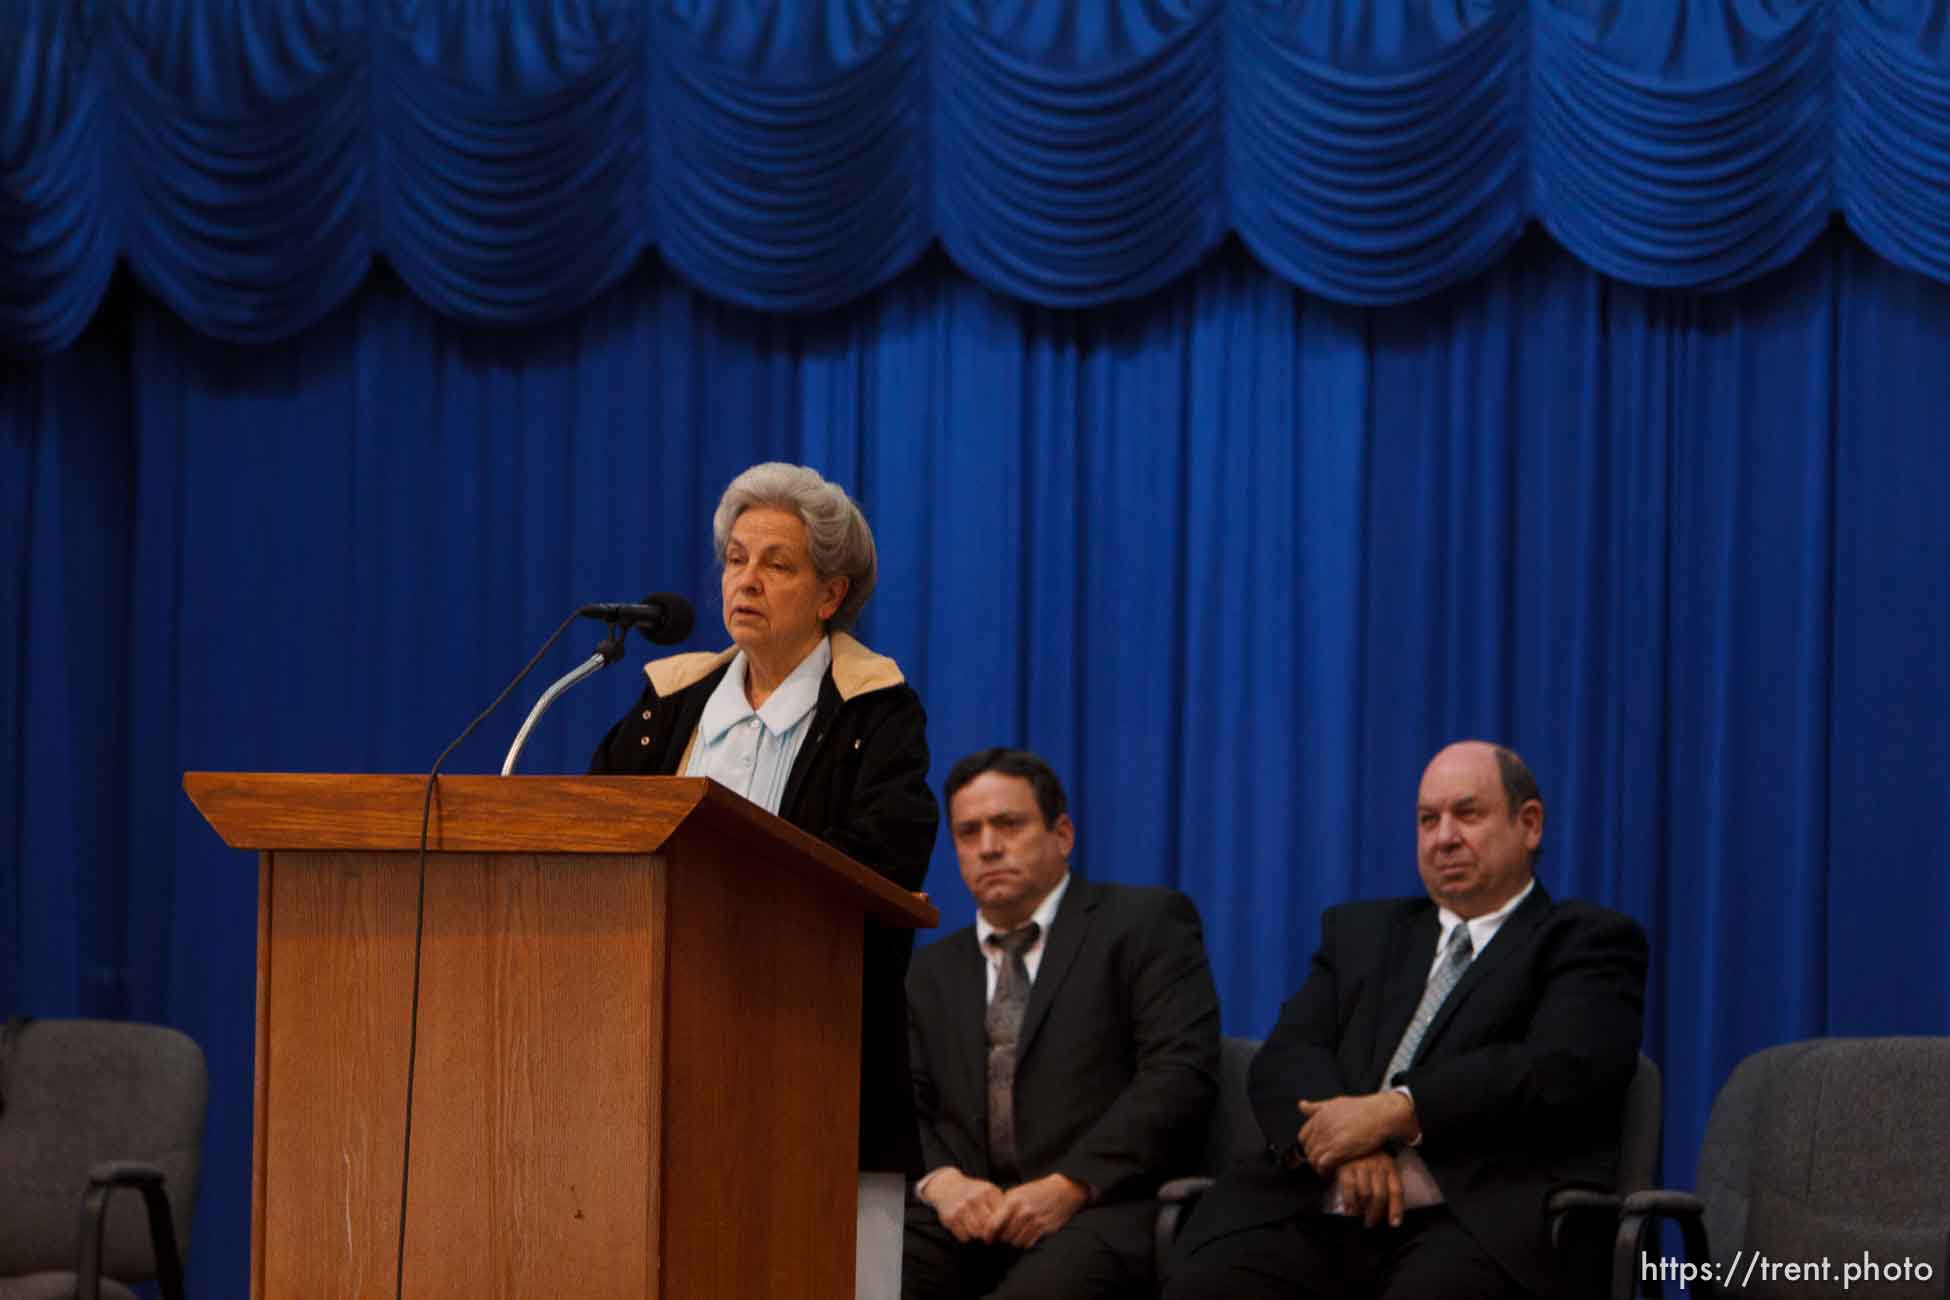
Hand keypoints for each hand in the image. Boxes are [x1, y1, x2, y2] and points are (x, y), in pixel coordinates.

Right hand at [923, 1168, 1003, 1242]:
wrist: (948, 1186)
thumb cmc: (974, 1192)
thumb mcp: (989, 1191)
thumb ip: (1001, 1205)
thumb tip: (1011, 1226)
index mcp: (987, 1191)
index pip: (1001, 1216)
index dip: (1003, 1225)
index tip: (1002, 1228)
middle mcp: (974, 1198)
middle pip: (989, 1227)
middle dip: (991, 1233)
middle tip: (991, 1234)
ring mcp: (961, 1208)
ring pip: (977, 1233)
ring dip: (979, 1235)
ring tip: (979, 1230)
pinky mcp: (950, 1218)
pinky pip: (964, 1237)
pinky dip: (967, 1237)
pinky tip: (967, 1228)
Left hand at [990, 1173, 1088, 1248]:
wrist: (1062, 1190)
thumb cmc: (1035, 1192)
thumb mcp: (1017, 1192)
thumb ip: (1003, 1206)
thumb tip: (987, 1224)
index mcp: (1012, 1201)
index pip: (993, 1224)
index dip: (987, 1234)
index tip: (986, 1238)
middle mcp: (1023, 1211)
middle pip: (1004, 1236)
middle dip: (1001, 1238)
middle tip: (1001, 1237)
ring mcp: (1035, 1221)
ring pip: (1015, 1242)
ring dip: (1013, 1241)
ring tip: (1014, 1235)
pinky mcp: (1044, 1228)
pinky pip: (1027, 1244)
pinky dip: (1024, 1242)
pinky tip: (1025, 1235)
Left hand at [1296, 1092, 1415, 1172]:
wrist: (1379, 1114)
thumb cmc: (1361, 1109)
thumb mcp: (1336, 1103)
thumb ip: (1317, 1107)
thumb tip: (1301, 1105)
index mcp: (1319, 1117)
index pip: (1303, 1137)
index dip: (1308, 1146)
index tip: (1315, 1152)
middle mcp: (1321, 1127)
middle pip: (1308, 1149)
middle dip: (1313, 1158)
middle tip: (1321, 1164)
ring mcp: (1329, 1139)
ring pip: (1313, 1159)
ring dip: (1317, 1167)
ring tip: (1325, 1171)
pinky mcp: (1338, 1151)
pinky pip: (1322, 1165)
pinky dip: (1323, 1172)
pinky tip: (1329, 1174)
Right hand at [1333, 1152, 1404, 1227]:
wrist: (1345, 1139)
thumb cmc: (1366, 1157)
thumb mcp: (1380, 1164)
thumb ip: (1385, 1181)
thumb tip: (1388, 1210)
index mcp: (1389, 1165)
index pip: (1396, 1190)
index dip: (1396, 1209)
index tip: (1394, 1224)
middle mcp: (1377, 1165)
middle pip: (1380, 1195)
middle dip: (1375, 1213)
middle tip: (1370, 1224)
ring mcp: (1361, 1165)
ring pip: (1365, 1194)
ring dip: (1362, 1210)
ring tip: (1359, 1218)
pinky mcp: (1345, 1166)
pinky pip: (1348, 1188)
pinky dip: (1349, 1202)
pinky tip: (1349, 1211)